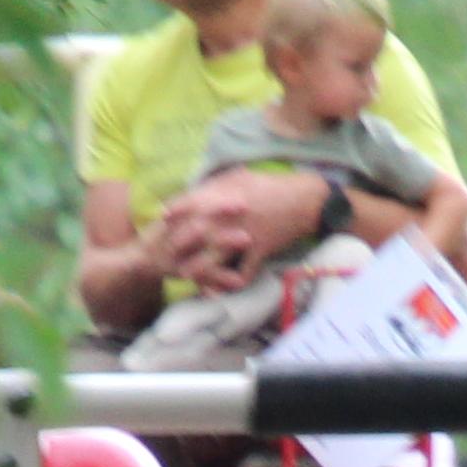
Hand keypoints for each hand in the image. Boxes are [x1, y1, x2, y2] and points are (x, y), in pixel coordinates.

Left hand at [153, 167, 312, 285]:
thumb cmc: (272, 186)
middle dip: (180, 243)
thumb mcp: (241, 176)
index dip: (175, 210)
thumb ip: (217, 184)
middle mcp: (232, 215)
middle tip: (166, 252)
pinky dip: (233, 282)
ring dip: (200, 268)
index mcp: (227, 194)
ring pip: (217, 255)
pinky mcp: (260, 249)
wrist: (305, 200)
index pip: (194, 202)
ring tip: (185, 275)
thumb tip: (194, 189)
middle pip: (199, 232)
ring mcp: (246, 234)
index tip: (161, 218)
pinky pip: (245, 270)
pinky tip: (222, 290)